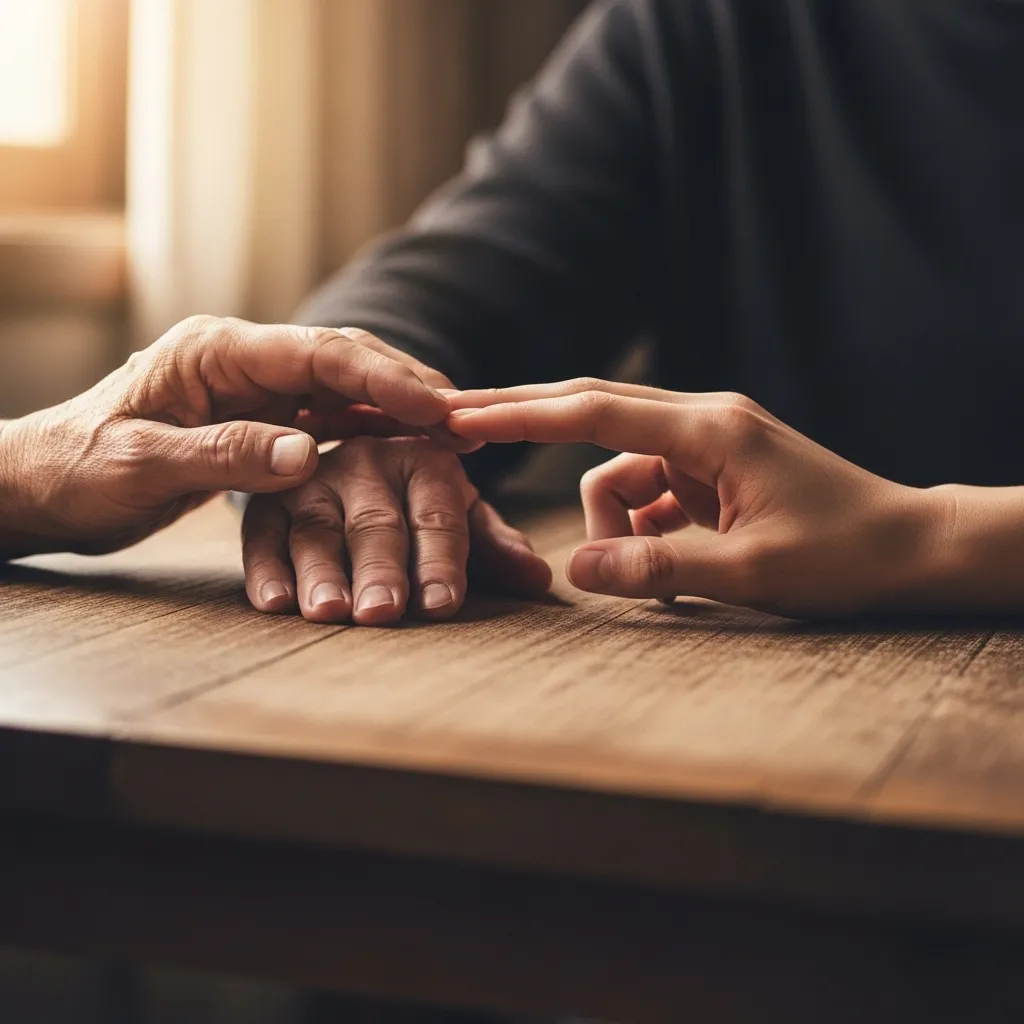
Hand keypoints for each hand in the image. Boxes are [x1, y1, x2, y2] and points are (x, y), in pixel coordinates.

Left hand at [0, 318, 462, 560]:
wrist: (42, 486)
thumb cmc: (77, 473)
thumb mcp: (139, 467)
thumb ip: (221, 454)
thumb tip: (306, 455)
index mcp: (213, 351)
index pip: (316, 352)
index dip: (382, 376)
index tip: (437, 407)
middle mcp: (242, 359)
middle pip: (344, 358)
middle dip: (408, 384)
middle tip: (468, 418)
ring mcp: (254, 386)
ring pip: (346, 385)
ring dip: (401, 407)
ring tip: (457, 433)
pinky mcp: (260, 417)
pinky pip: (331, 417)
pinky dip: (375, 431)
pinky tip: (410, 450)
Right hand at [242, 436, 551, 623]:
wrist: (348, 468)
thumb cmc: (418, 504)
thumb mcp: (459, 516)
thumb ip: (493, 546)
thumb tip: (539, 579)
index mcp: (424, 459)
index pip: (436, 515)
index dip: (440, 561)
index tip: (441, 604)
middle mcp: (367, 461)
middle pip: (375, 522)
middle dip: (380, 570)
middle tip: (381, 612)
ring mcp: (312, 478)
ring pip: (317, 528)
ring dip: (321, 573)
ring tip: (328, 613)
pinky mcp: (266, 501)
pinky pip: (261, 535)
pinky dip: (267, 570)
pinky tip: (276, 604)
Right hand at [446, 379, 949, 617]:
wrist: (910, 548)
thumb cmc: (845, 554)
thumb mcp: (750, 570)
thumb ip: (658, 569)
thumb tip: (576, 572)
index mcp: (709, 429)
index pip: (594, 411)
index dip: (522, 414)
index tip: (462, 415)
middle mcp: (702, 421)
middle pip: (592, 410)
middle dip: (528, 421)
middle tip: (459, 424)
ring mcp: (707, 444)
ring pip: (617, 469)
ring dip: (608, 518)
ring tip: (642, 572)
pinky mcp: (710, 470)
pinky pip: (646, 492)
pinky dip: (638, 527)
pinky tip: (668, 562)